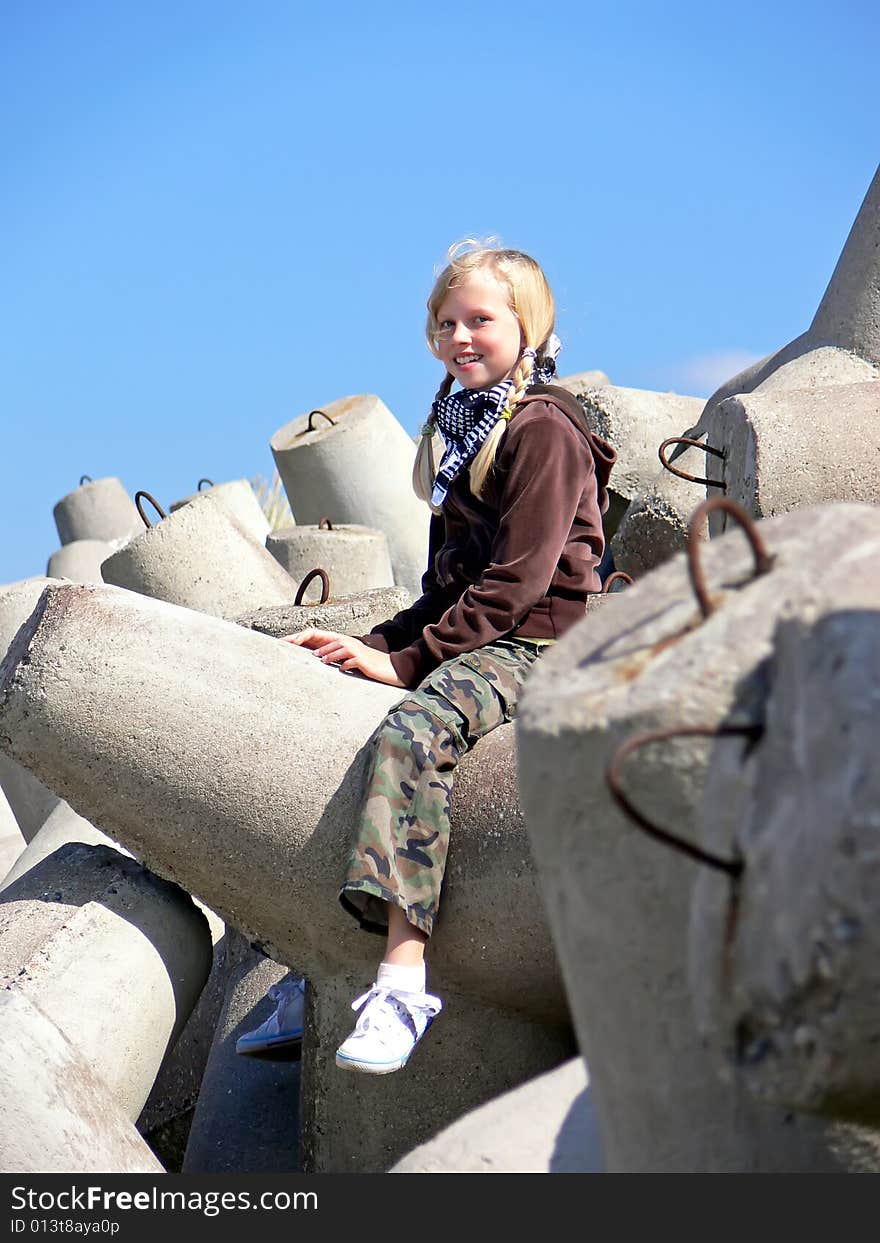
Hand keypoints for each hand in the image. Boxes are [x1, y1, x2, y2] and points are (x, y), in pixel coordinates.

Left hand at [281, 629, 405, 687]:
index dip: (302, 636)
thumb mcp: (349, 658)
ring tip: (320, 660)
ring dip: (329, 653)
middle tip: (296, 647)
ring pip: (339, 647)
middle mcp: (348, 642)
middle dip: (312, 643)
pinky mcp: (363, 661)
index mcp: (341, 641)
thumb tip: (316, 659)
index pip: (318, 634)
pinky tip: (342, 670)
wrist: (388, 668)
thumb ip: (334, 657)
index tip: (288, 643)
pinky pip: (352, 661)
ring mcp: (356, 651)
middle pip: (327, 639)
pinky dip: (345, 664)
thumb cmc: (367, 664)